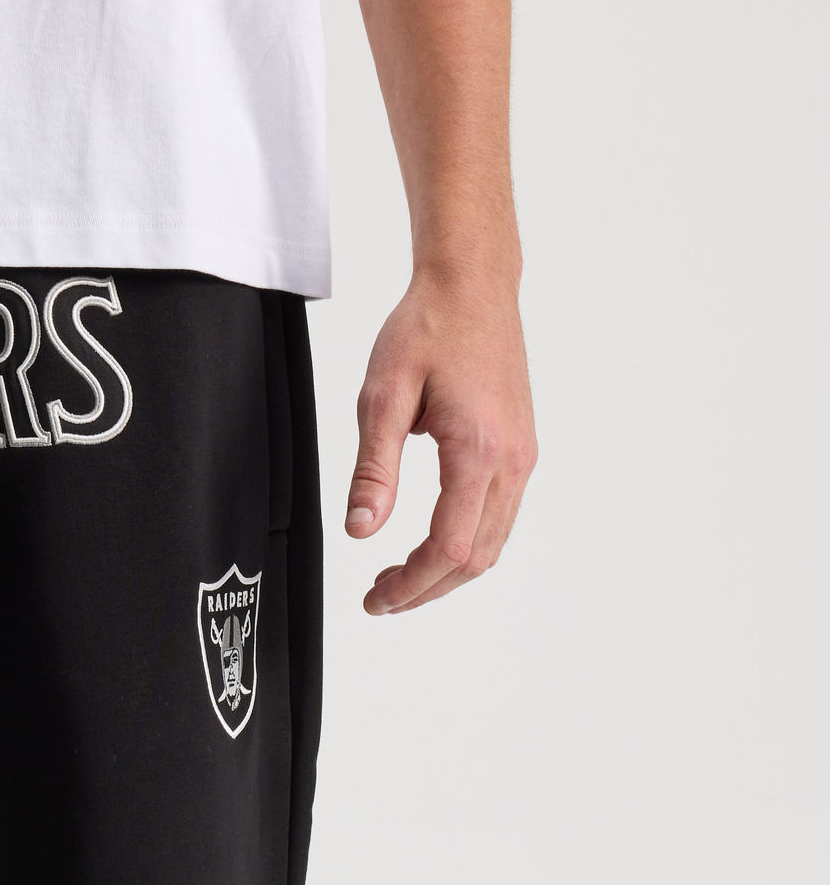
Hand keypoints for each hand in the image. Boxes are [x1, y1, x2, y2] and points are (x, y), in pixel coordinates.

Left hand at [346, 263, 536, 613]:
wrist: (472, 284)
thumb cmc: (428, 327)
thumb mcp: (382, 397)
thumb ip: (373, 470)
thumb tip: (362, 530)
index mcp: (477, 451)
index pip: (449, 548)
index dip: (411, 585)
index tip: (377, 599)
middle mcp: (511, 460)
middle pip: (476, 558)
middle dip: (427, 589)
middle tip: (381, 598)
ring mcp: (522, 456)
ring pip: (492, 543)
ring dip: (447, 571)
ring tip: (399, 577)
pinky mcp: (520, 448)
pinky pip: (499, 517)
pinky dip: (465, 544)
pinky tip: (430, 542)